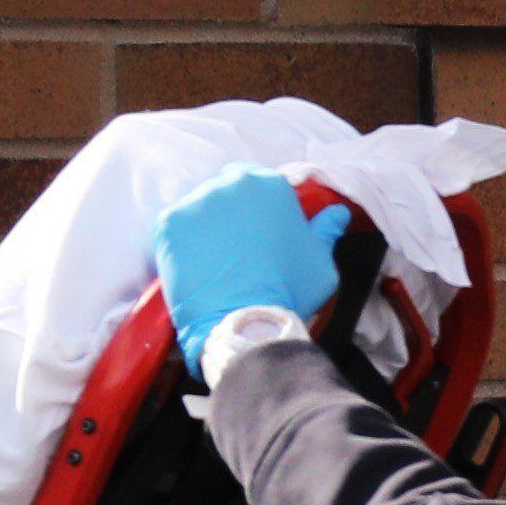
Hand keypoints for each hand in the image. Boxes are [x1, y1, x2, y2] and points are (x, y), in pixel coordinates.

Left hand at [151, 167, 352, 368]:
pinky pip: (173, 229)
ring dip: (204, 229)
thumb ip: (325, 232)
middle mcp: (231, 183)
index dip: (255, 208)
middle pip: (225, 192)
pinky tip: (193, 267)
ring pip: (198, 209)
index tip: (255, 231)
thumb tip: (336, 213)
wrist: (244, 322)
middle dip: (228, 214)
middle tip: (234, 250)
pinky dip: (180, 245)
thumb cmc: (288, 292)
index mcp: (270, 184)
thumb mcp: (319, 262)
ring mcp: (196, 201)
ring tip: (212, 263)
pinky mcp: (169, 223)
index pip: (256, 181)